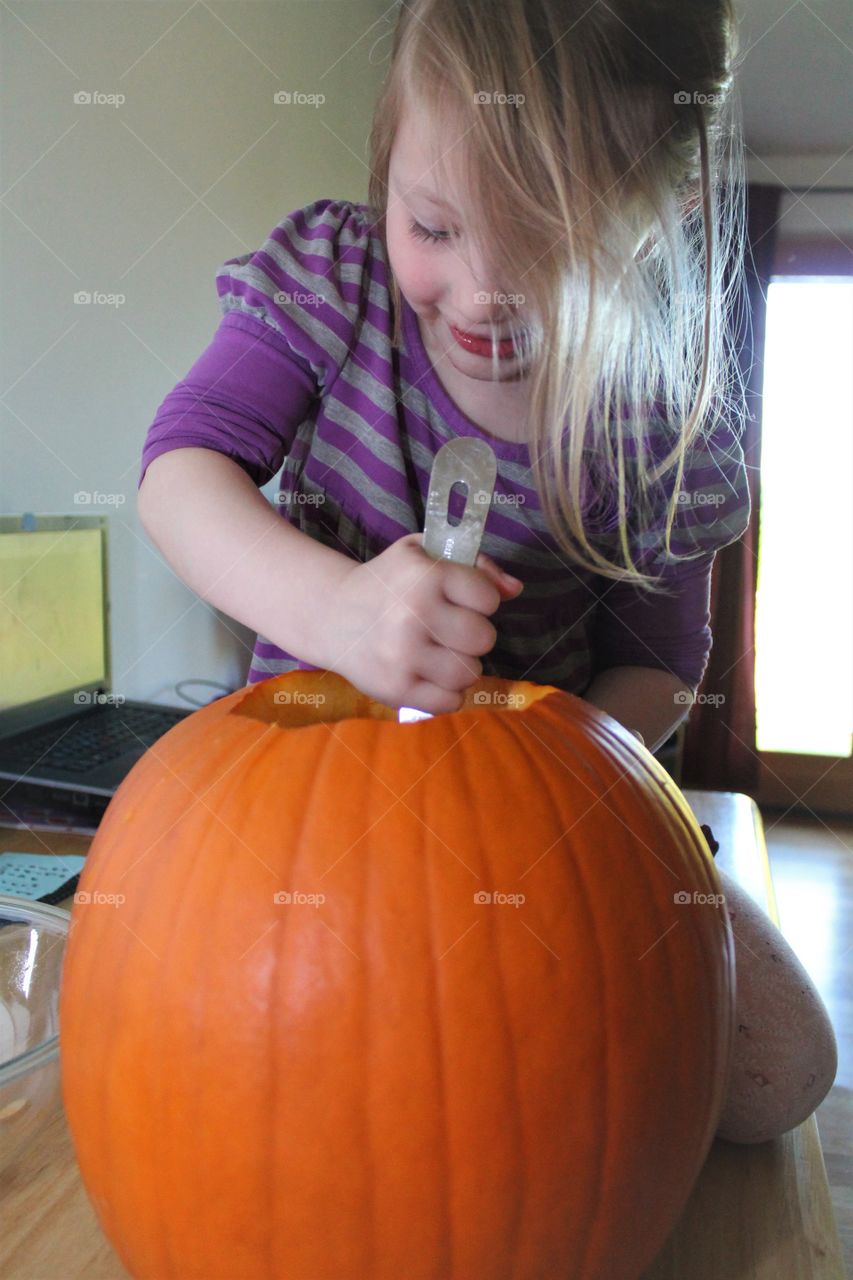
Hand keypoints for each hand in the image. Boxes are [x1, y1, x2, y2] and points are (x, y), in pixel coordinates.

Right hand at [320, 532, 523, 711]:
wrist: (332, 616)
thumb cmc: (388, 581)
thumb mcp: (425, 554)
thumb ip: (477, 565)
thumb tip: (515, 589)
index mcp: (425, 577)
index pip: (488, 598)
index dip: (479, 599)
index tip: (456, 600)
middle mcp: (413, 616)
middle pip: (484, 639)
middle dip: (472, 634)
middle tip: (449, 630)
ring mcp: (403, 656)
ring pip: (470, 673)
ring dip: (462, 665)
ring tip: (440, 653)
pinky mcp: (396, 689)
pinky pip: (450, 702)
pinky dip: (447, 692)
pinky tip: (430, 674)